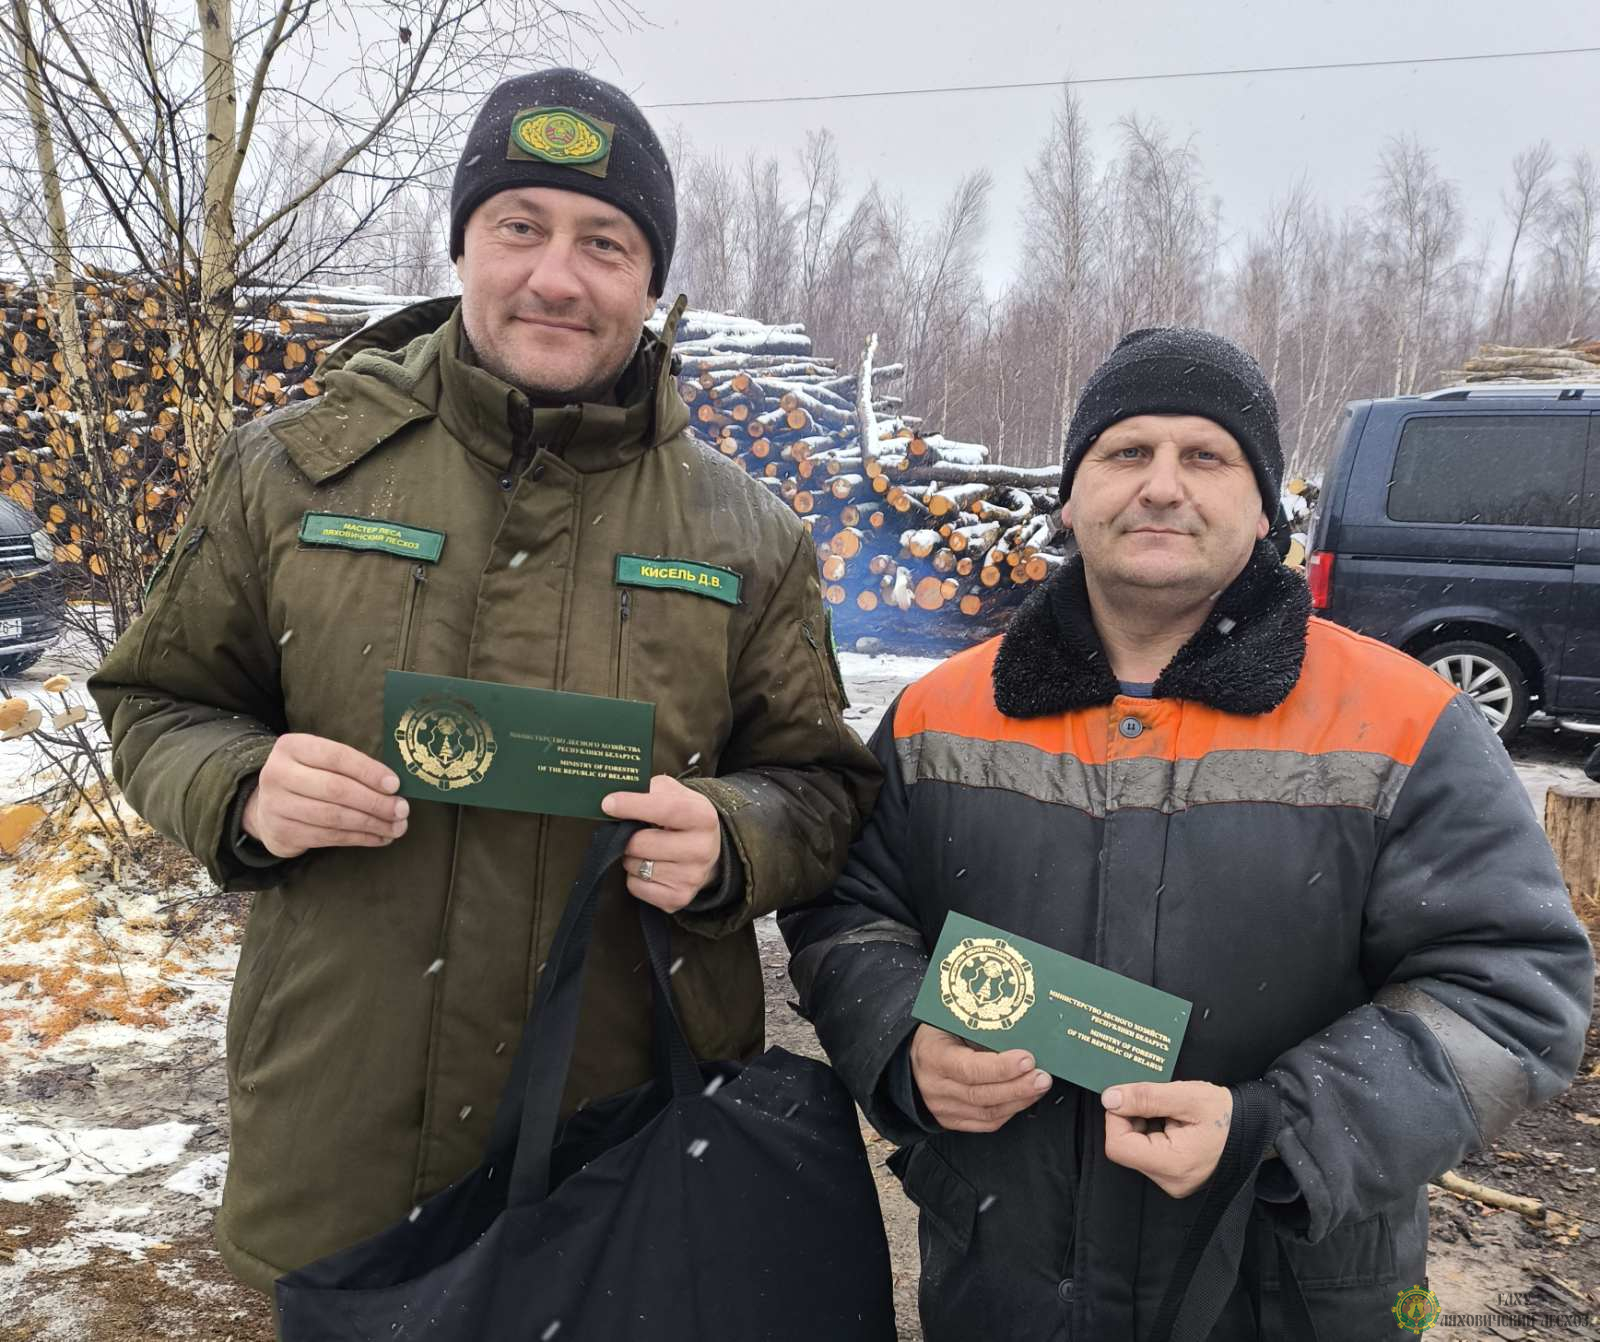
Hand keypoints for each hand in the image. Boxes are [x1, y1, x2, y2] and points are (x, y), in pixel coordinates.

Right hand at [242, 733, 407, 857]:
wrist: (267, 807)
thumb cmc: (308, 778)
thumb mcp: (320, 761)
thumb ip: (351, 767)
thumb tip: (394, 786)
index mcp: (292, 747)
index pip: (337, 757)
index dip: (368, 771)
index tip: (395, 785)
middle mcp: (277, 774)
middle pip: (336, 789)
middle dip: (375, 802)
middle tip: (402, 810)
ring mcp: (276, 805)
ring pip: (334, 817)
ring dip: (371, 823)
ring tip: (396, 827)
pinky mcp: (282, 832)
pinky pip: (329, 837)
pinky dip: (359, 838)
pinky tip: (378, 837)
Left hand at [599, 775, 721, 912]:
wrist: (707, 851)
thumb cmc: (683, 818)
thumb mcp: (675, 794)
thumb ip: (651, 789)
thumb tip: (616, 798)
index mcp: (703, 817)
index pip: (665, 809)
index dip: (633, 806)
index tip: (608, 804)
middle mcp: (702, 849)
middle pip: (642, 843)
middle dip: (628, 836)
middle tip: (634, 832)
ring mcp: (692, 877)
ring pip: (636, 866)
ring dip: (632, 857)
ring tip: (646, 850)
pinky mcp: (678, 898)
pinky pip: (636, 887)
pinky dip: (635, 877)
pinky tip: (650, 868)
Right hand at [909, 1023, 1051, 1132]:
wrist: (914, 1058)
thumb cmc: (937, 1034)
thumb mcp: (951, 1022)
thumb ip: (980, 1031)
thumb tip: (1020, 1036)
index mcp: (933, 1057)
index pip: (969, 1069)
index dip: (1001, 1068)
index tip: (1027, 1059)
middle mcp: (935, 1087)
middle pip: (982, 1095)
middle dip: (1018, 1087)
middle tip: (1043, 1077)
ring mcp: (942, 1108)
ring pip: (987, 1113)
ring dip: (1019, 1100)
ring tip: (1040, 1086)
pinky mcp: (951, 1121)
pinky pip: (986, 1123)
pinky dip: (1009, 1112)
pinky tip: (1024, 1099)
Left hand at [1102, 1080, 1231, 1197]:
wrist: (1257, 1129)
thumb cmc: (1227, 1114)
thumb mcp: (1187, 1096)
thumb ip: (1146, 1097)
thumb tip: (1110, 1099)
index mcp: (1173, 1164)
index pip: (1118, 1146)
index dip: (1117, 1118)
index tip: (1132, 1097)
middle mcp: (1170, 1181)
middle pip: (1125, 1147)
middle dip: (1133, 1118)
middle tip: (1159, 1103)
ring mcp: (1172, 1182)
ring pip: (1135, 1149)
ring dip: (1143, 1125)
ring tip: (1170, 1113)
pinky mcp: (1174, 1177)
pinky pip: (1148, 1154)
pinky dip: (1152, 1133)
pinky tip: (1172, 1122)